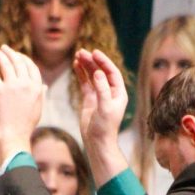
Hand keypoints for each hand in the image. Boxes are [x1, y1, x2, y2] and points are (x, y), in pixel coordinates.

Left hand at [0, 45, 43, 166]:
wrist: (13, 135)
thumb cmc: (25, 125)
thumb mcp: (37, 108)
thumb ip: (40, 94)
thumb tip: (44, 86)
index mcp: (36, 88)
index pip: (31, 67)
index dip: (23, 59)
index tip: (16, 55)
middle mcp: (26, 84)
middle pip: (18, 62)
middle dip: (10, 53)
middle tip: (3, 48)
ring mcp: (12, 86)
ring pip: (5, 64)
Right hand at [73, 49, 129, 187]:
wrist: (97, 142)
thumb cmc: (105, 127)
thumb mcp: (105, 108)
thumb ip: (102, 90)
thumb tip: (98, 73)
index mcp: (119, 93)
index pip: (112, 72)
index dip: (104, 62)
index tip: (94, 53)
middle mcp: (110, 92)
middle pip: (101, 72)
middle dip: (92, 61)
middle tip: (82, 52)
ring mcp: (99, 95)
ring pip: (92, 76)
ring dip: (86, 66)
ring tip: (77, 55)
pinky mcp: (90, 99)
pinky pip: (85, 83)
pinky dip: (81, 74)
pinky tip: (76, 66)